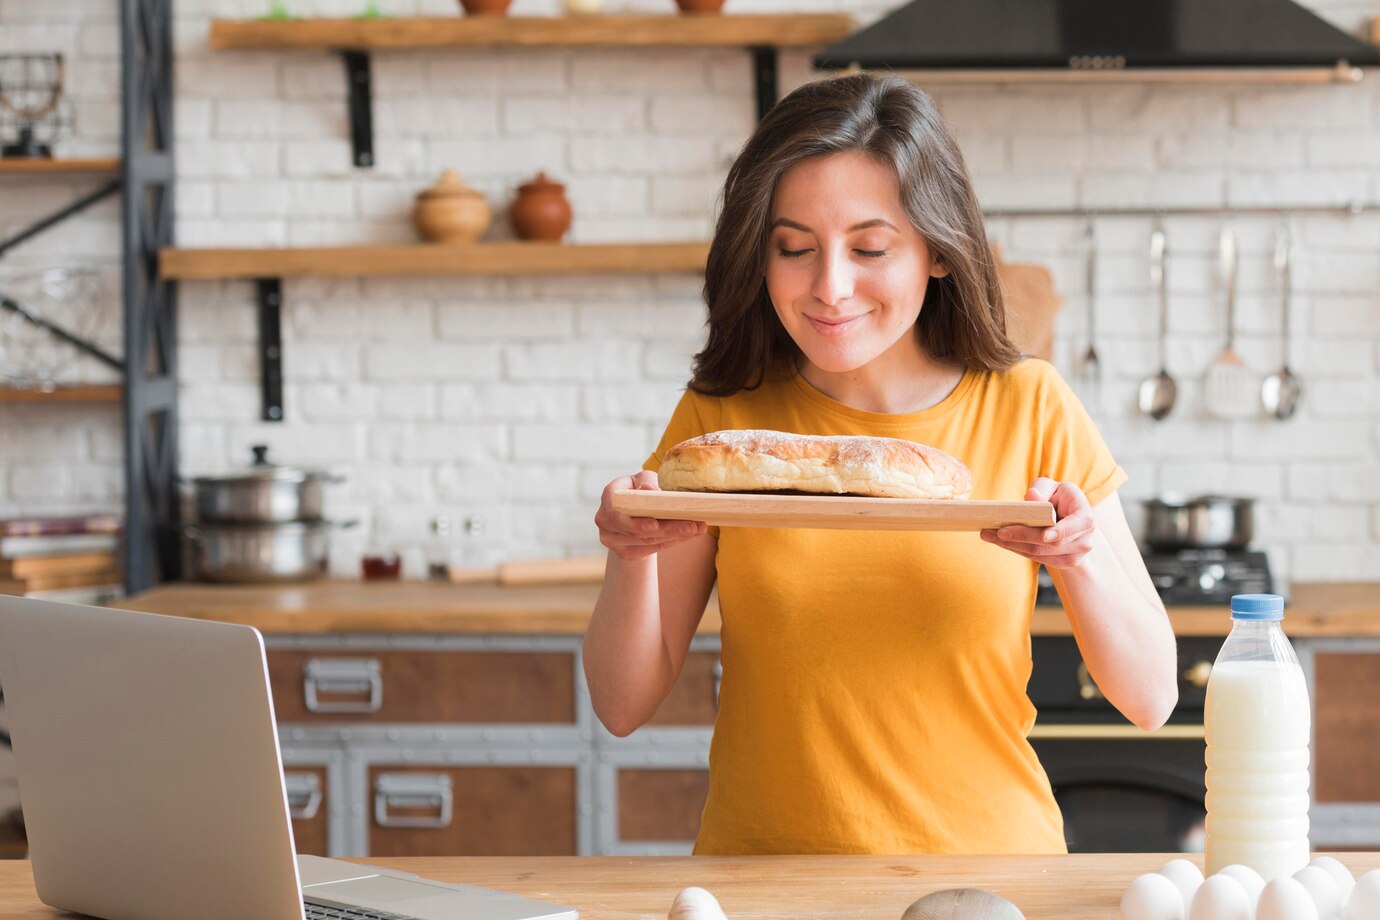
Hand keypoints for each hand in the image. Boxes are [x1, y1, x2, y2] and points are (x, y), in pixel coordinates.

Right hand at [595, 471, 708, 561]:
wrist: (630, 511)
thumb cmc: (639, 489)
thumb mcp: (642, 479)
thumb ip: (647, 481)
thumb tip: (650, 489)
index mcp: (609, 497)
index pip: (617, 513)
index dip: (635, 522)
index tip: (655, 524)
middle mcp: (605, 521)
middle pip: (638, 532)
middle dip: (668, 529)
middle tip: (694, 526)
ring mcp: (612, 539)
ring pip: (647, 542)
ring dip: (675, 536)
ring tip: (698, 528)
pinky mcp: (624, 552)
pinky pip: (651, 549)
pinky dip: (672, 542)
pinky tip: (688, 535)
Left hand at [980, 477, 1096, 569]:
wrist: (1069, 518)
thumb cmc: (1058, 498)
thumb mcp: (1052, 487)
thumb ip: (1042, 489)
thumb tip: (1031, 497)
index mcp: (1086, 517)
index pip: (1075, 526)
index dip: (1060, 531)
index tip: (1045, 535)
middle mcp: (1085, 539)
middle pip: (1051, 543)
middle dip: (1022, 537)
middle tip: (997, 531)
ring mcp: (1076, 555)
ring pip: (1040, 553)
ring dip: (1013, 545)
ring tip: (989, 535)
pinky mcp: (1063, 563)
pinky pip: (1037, 558)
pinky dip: (1017, 549)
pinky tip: (1000, 541)